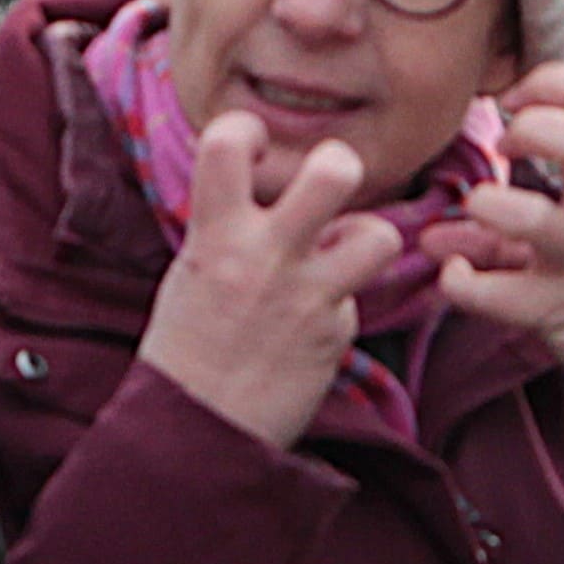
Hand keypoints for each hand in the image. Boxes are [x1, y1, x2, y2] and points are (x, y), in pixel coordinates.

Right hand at [134, 112, 391, 449]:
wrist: (193, 435)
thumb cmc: (185, 350)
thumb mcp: (190, 272)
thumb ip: (226, 228)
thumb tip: (262, 195)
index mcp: (214, 235)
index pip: (228, 141)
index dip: (247, 129)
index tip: (251, 147)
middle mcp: (266, 257)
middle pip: (332, 171)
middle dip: (338, 163)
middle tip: (326, 182)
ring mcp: (308, 296)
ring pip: (377, 235)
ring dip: (364, 238)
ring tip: (340, 252)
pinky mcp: (336, 336)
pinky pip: (354, 300)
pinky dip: (337, 307)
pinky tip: (308, 328)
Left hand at [419, 64, 563, 419]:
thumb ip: (514, 211)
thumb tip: (435, 227)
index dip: (552, 82)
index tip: (513, 98)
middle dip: (535, 129)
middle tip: (503, 148)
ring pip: (539, 221)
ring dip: (491, 206)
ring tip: (475, 209)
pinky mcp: (557, 311)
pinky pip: (501, 295)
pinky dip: (463, 284)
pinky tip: (453, 277)